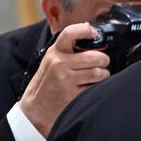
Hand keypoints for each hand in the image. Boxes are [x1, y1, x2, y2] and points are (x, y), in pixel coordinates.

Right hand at [19, 22, 109, 136]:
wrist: (36, 110)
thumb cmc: (46, 84)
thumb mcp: (51, 62)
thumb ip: (67, 51)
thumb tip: (89, 31)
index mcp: (54, 53)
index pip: (70, 34)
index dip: (85, 30)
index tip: (94, 32)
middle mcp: (59, 64)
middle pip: (95, 57)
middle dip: (104, 60)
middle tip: (103, 63)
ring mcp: (66, 80)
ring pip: (99, 73)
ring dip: (104, 75)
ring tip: (98, 77)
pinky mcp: (73, 95)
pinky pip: (96, 88)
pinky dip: (98, 88)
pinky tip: (91, 89)